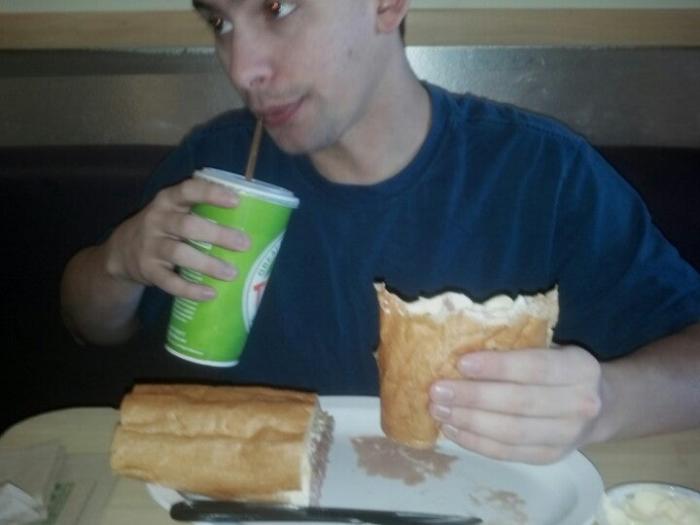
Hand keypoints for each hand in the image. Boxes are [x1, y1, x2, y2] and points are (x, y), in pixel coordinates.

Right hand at [105, 177, 250, 300]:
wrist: (122, 251)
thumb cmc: (165, 228)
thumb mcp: (175, 211)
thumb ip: (201, 211)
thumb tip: (253, 222)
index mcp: (168, 200)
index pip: (188, 190)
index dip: (211, 194)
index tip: (237, 200)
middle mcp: (157, 219)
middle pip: (187, 226)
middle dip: (217, 235)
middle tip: (244, 244)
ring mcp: (150, 245)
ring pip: (179, 253)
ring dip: (207, 264)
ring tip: (231, 273)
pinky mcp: (148, 270)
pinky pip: (169, 282)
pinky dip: (190, 289)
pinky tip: (210, 293)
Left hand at [428, 346, 602, 463]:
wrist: (601, 406)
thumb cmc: (560, 369)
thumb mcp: (552, 349)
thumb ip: (518, 348)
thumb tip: (459, 344)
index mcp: (580, 369)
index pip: (534, 368)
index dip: (497, 366)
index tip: (461, 363)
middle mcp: (580, 405)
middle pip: (519, 403)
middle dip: (473, 397)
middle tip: (437, 390)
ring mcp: (568, 437)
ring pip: (511, 432)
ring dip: (469, 422)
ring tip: (438, 410)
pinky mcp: (551, 457)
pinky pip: (507, 452)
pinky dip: (475, 442)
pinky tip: (452, 428)